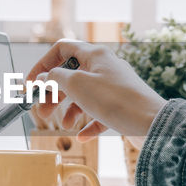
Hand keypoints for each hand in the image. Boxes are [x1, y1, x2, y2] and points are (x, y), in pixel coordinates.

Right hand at [26, 40, 166, 146]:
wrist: (153, 124)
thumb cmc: (117, 101)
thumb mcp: (77, 85)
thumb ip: (56, 78)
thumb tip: (45, 76)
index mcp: (96, 54)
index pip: (62, 48)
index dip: (43, 64)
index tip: (32, 83)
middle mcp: (106, 66)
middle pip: (71, 74)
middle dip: (54, 93)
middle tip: (43, 110)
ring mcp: (115, 86)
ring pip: (84, 94)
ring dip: (70, 110)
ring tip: (65, 125)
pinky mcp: (123, 105)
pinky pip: (99, 112)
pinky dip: (89, 123)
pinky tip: (83, 136)